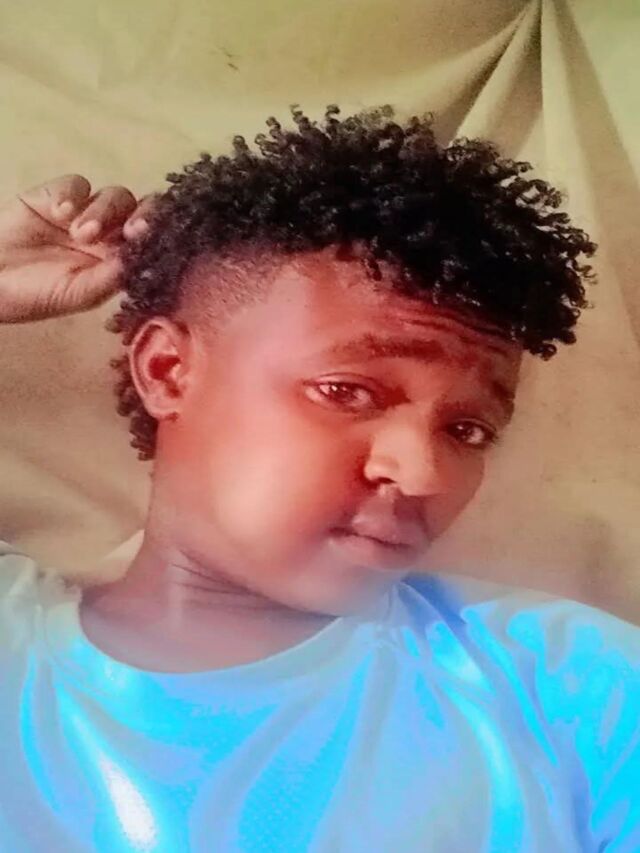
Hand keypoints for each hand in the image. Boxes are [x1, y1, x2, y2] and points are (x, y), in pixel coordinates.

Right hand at [0, 174, 156, 322]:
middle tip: (132, 229)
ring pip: (113, 197)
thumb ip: (110, 277)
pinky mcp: (56, 195)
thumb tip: (138, 260)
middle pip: (141, 211)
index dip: (157, 234)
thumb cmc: (36, 294)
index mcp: (121, 260)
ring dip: (102, 212)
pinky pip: (75, 184)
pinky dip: (72, 195)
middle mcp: (110, 235)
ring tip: (80, 232)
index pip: (153, 240)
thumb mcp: (78, 294)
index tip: (148, 239)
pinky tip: (60, 212)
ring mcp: (85, 213)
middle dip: (142, 215)